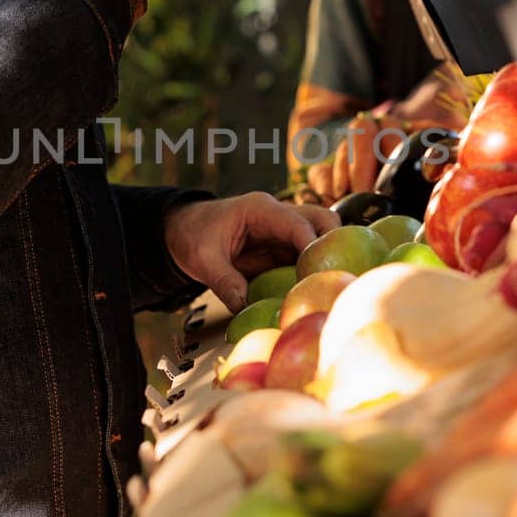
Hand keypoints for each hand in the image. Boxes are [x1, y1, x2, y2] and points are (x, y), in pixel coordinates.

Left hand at [163, 193, 338, 311]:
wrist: (181, 230)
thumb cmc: (192, 236)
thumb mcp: (203, 260)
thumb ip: (224, 281)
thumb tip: (243, 306)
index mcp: (261, 209)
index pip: (298, 224)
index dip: (313, 247)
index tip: (320, 273)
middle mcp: (278, 215)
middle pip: (322, 220)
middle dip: (334, 245)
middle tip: (335, 276)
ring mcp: (282, 230)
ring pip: (320, 235)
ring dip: (327, 257)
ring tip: (330, 284)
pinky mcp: (281, 246)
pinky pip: (306, 254)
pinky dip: (313, 269)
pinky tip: (315, 290)